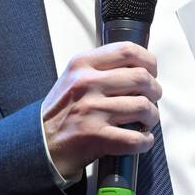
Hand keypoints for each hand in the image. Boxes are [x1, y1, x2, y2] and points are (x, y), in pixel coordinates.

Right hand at [41, 42, 161, 179]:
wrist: (39, 144)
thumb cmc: (61, 112)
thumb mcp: (73, 77)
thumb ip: (102, 68)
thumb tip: (140, 67)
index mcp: (82, 64)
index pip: (127, 50)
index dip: (149, 61)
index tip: (151, 71)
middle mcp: (86, 83)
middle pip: (142, 78)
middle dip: (154, 91)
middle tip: (151, 99)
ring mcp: (91, 110)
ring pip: (143, 107)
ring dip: (151, 117)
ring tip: (144, 121)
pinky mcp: (96, 136)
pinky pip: (136, 138)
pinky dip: (145, 141)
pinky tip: (140, 139)